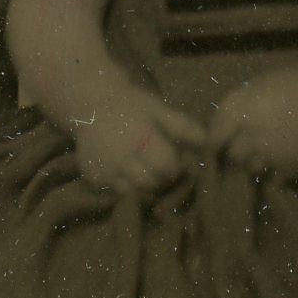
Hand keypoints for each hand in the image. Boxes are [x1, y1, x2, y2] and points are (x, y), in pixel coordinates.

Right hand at [73, 85, 204, 195]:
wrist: (89, 103)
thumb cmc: (130, 104)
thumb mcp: (157, 108)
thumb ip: (181, 125)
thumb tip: (207, 142)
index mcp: (139, 138)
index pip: (167, 167)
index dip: (175, 165)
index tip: (175, 158)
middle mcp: (120, 158)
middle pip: (152, 183)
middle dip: (162, 178)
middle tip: (161, 166)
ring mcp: (104, 170)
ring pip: (135, 193)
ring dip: (145, 186)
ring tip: (145, 169)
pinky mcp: (93, 179)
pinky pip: (116, 193)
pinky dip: (127, 188)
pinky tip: (128, 172)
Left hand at [208, 64, 297, 181]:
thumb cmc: (291, 86)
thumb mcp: (255, 88)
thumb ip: (234, 111)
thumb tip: (214, 135)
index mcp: (239, 109)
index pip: (213, 139)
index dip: (213, 146)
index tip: (217, 150)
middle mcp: (250, 133)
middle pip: (233, 156)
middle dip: (239, 153)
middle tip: (250, 147)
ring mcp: (270, 154)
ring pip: (252, 169)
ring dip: (258, 163)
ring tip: (272, 151)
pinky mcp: (290, 168)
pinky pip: (275, 179)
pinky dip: (278, 173)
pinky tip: (287, 157)